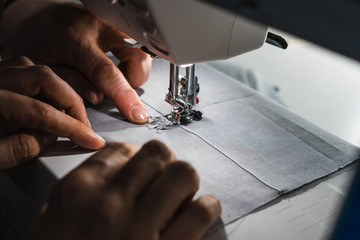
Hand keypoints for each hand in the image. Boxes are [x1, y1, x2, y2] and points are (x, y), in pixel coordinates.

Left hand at [0, 56, 104, 170]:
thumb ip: (16, 149)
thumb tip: (49, 138)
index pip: (39, 111)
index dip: (70, 127)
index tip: (90, 139)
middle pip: (44, 77)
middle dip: (71, 101)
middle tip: (83, 124)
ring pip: (36, 67)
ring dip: (60, 89)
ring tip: (70, 112)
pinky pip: (26, 68)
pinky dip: (45, 83)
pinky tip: (52, 99)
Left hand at [1, 0, 151, 123]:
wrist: (34, 14)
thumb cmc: (36, 40)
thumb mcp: (43, 68)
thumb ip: (70, 83)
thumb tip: (99, 97)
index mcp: (74, 38)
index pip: (106, 72)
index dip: (123, 95)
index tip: (136, 114)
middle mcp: (98, 25)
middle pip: (136, 56)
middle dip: (133, 78)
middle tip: (116, 86)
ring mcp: (110, 21)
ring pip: (141, 49)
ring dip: (134, 68)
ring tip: (114, 73)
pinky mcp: (117, 21)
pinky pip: (137, 43)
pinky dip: (132, 59)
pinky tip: (116, 62)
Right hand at [30, 140, 220, 239]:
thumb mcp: (48, 225)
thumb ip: (72, 194)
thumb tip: (106, 172)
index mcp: (79, 191)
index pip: (122, 149)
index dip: (138, 155)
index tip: (144, 168)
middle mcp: (108, 204)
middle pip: (157, 153)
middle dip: (165, 163)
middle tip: (164, 180)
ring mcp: (138, 229)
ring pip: (183, 173)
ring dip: (186, 182)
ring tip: (182, 196)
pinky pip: (200, 212)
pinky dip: (206, 208)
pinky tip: (199, 214)